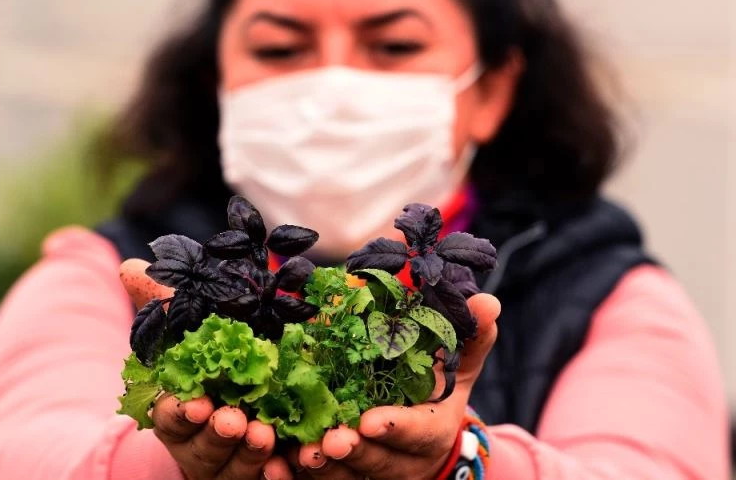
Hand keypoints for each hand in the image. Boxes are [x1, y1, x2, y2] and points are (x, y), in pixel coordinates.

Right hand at [121, 259, 292, 479]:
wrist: (235, 397)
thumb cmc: (206, 361)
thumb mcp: (188, 331)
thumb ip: (163, 305)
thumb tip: (129, 267)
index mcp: (177, 411)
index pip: (171, 416)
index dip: (181, 412)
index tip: (197, 404)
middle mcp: (199, 443)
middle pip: (205, 446)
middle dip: (217, 434)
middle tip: (233, 419)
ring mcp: (228, 463)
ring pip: (237, 467)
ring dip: (249, 454)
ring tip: (265, 435)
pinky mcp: (259, 471)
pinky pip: (269, 478)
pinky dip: (276, 475)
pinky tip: (287, 467)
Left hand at [294, 293, 499, 479]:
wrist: (425, 436)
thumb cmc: (437, 390)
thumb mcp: (459, 365)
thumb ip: (472, 337)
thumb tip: (487, 301)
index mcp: (431, 430)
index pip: (417, 433)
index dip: (396, 428)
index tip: (371, 422)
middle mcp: (403, 459)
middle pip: (377, 462)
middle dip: (354, 452)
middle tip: (328, 440)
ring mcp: (371, 472)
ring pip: (346, 478)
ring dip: (321, 469)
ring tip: (299, 452)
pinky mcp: (343, 476)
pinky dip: (296, 477)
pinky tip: (274, 465)